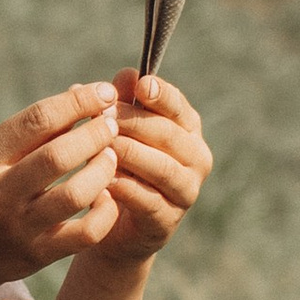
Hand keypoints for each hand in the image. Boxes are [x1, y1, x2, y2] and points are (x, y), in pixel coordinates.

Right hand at [0, 83, 122, 289]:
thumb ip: (27, 133)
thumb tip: (81, 97)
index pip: (37, 120)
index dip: (78, 102)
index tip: (104, 92)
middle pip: (59, 156)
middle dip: (97, 134)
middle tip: (111, 125)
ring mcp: (18, 228)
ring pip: (76, 195)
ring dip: (104, 169)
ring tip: (111, 157)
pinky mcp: (36, 255)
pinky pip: (86, 233)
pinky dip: (105, 211)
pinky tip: (106, 197)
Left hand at [80, 71, 211, 265]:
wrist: (113, 224)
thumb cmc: (119, 166)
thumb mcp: (118, 132)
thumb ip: (122, 104)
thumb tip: (124, 74)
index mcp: (187, 129)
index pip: (178, 107)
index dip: (161, 94)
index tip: (142, 85)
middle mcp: (196, 158)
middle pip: (168, 135)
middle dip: (134, 122)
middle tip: (104, 116)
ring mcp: (186, 191)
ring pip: (162, 168)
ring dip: (131, 154)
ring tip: (102, 146)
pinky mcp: (168, 221)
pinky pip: (148, 201)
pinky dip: (126, 190)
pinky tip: (104, 182)